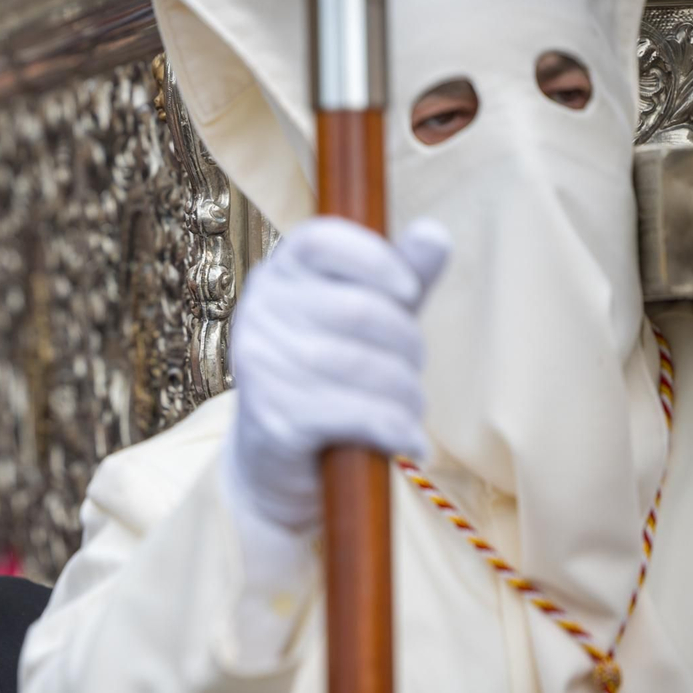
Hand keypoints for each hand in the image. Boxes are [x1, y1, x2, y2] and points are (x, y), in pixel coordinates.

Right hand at [226, 217, 451, 533]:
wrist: (272, 459)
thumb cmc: (327, 375)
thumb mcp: (367, 320)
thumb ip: (401, 277)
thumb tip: (434, 233)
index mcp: (278, 275)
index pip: (321, 241)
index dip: (375, 259)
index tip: (408, 291)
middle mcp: (258, 313)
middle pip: (359, 311)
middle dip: (406, 345)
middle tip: (413, 369)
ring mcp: (261, 366)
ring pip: (365, 368)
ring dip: (406, 396)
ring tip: (410, 411)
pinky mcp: (274, 418)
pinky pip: (356, 414)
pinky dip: (395, 430)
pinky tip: (408, 442)